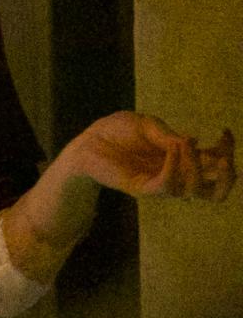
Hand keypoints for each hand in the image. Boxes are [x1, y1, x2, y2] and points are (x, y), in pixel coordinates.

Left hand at [66, 110, 234, 201]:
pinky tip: (173, 149)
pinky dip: (175, 169)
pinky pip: (167, 186)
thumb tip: (193, 142)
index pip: (217, 164)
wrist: (89, 140)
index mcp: (183, 160)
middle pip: (216, 190)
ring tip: (185, 144)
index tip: (227, 132)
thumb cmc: (119, 131)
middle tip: (222, 158)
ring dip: (196, 166)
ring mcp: (161, 184)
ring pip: (194, 190)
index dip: (227, 152)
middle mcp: (177, 175)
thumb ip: (169, 136)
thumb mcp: (148, 126)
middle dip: (227, 175)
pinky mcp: (143, 188)